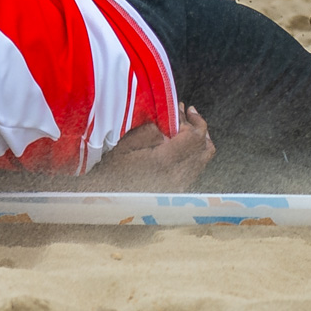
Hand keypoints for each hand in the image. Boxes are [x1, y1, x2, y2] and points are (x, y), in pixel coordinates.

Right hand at [87, 107, 215, 190]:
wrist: (105, 202)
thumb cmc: (110, 172)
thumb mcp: (125, 144)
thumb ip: (150, 130)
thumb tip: (170, 123)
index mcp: (165, 162)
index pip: (195, 138)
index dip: (194, 120)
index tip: (185, 109)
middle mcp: (177, 177)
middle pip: (205, 149)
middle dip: (199, 128)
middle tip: (188, 115)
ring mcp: (179, 187)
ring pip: (203, 161)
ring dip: (199, 142)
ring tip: (187, 128)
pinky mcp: (177, 193)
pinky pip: (195, 170)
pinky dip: (193, 155)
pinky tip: (181, 147)